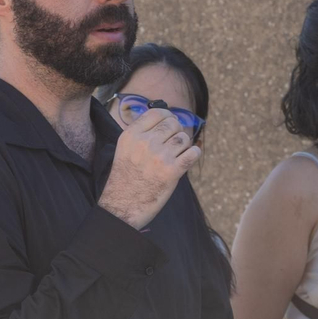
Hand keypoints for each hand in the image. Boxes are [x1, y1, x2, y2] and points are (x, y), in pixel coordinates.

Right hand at [99, 108, 201, 228]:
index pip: (158, 113)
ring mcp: (159, 156)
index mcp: (132, 135)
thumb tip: (166, 118)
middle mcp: (145, 143)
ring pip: (184, 138)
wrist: (123, 205)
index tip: (170, 123)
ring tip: (176, 155)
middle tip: (173, 143)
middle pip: (173, 123)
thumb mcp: (125, 148)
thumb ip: (142, 132)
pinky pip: (193, 153)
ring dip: (184, 145)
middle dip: (177, 131)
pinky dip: (194, 154)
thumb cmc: (126, 178)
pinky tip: (188, 158)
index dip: (168, 116)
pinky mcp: (172, 171)